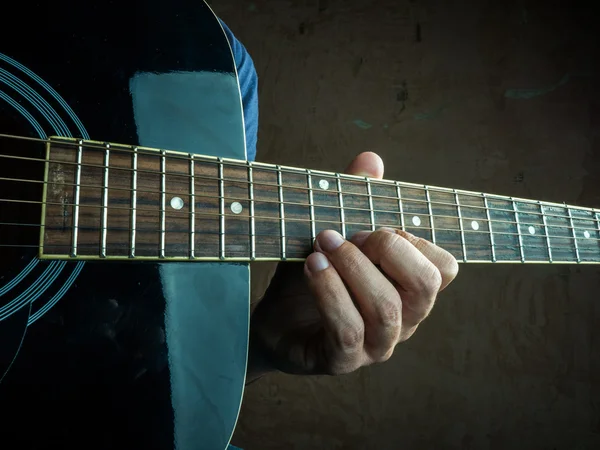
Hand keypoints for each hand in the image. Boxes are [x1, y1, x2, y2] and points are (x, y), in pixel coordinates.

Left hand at [248, 152, 458, 377]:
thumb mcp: (334, 233)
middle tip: (349, 234)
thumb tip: (370, 159)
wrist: (273, 320)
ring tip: (322, 245)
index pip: (444, 267)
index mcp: (409, 289)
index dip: (414, 239)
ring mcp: (376, 345)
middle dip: (388, 249)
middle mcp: (403, 320)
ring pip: (387, 308)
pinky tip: (312, 267)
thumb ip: (355, 198)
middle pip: (426, 285)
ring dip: (352, 267)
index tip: (375, 225)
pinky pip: (349, 330)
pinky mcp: (343, 361)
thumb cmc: (312, 275)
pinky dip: (330, 292)